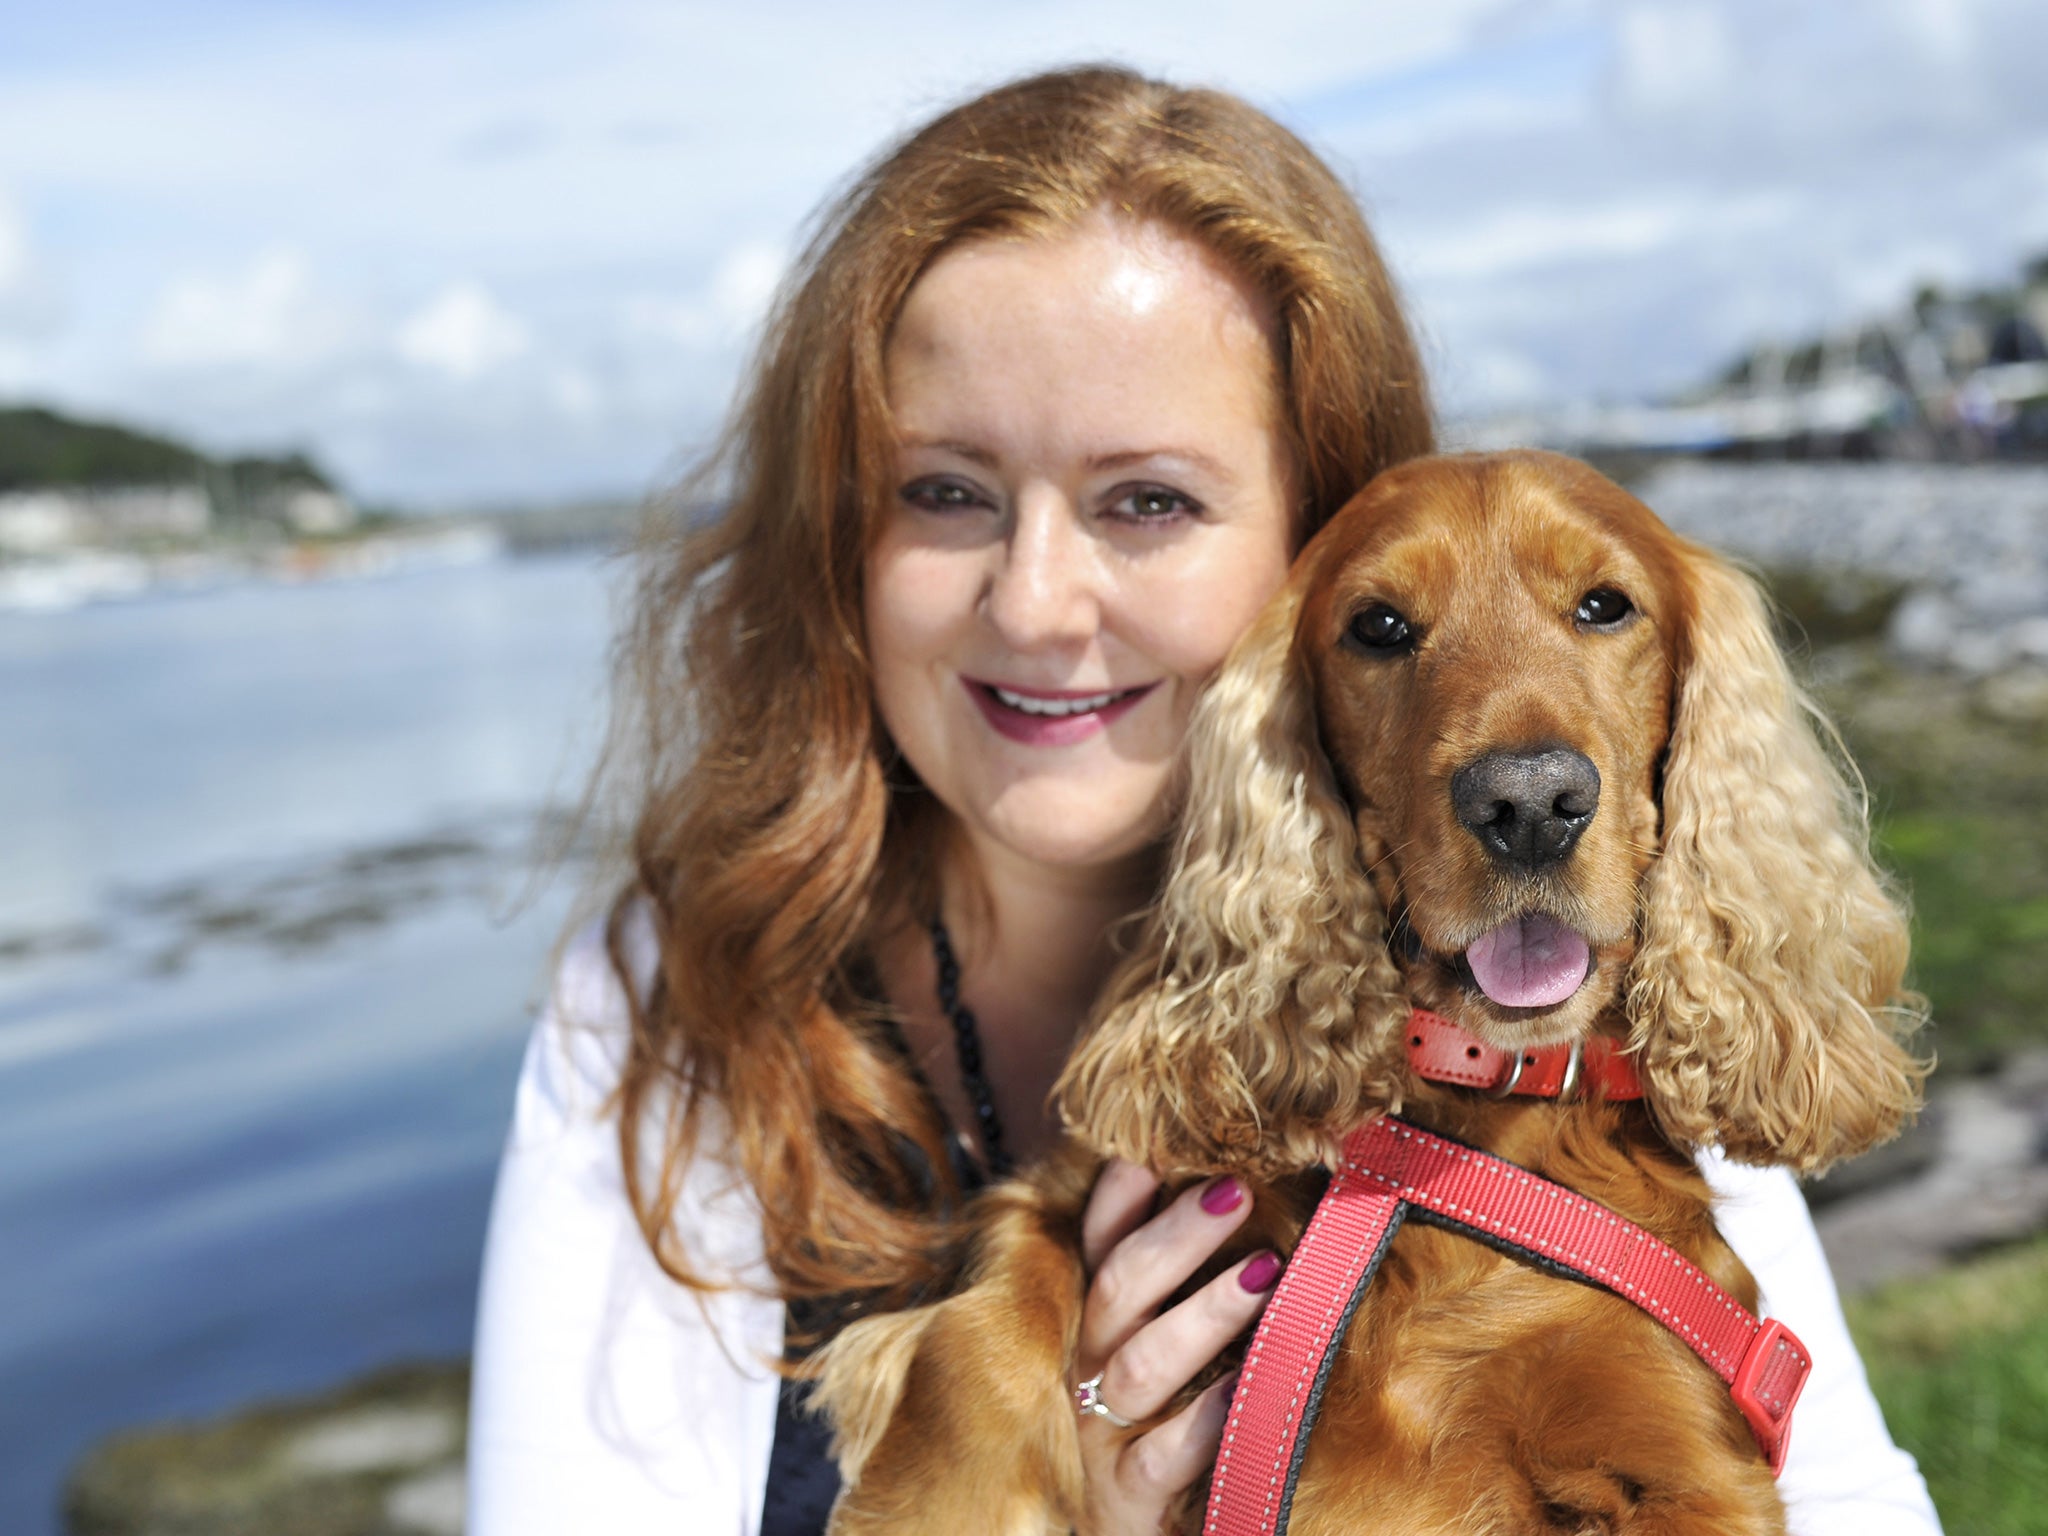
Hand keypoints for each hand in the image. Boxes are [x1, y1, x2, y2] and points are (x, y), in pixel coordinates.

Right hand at [1072, 1160, 1282, 1535]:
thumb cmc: (1174, 1430)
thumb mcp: (1176, 1352)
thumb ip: (1198, 1283)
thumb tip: (1254, 1190)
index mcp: (1100, 1328)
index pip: (1099, 1244)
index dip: (1121, 1192)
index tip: (1158, 1140)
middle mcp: (1090, 1371)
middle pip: (1118, 1288)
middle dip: (1175, 1235)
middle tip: (1235, 1189)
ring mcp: (1104, 1436)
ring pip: (1141, 1364)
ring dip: (1203, 1313)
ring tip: (1265, 1272)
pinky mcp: (1129, 1500)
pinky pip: (1164, 1457)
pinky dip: (1205, 1419)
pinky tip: (1245, 1387)